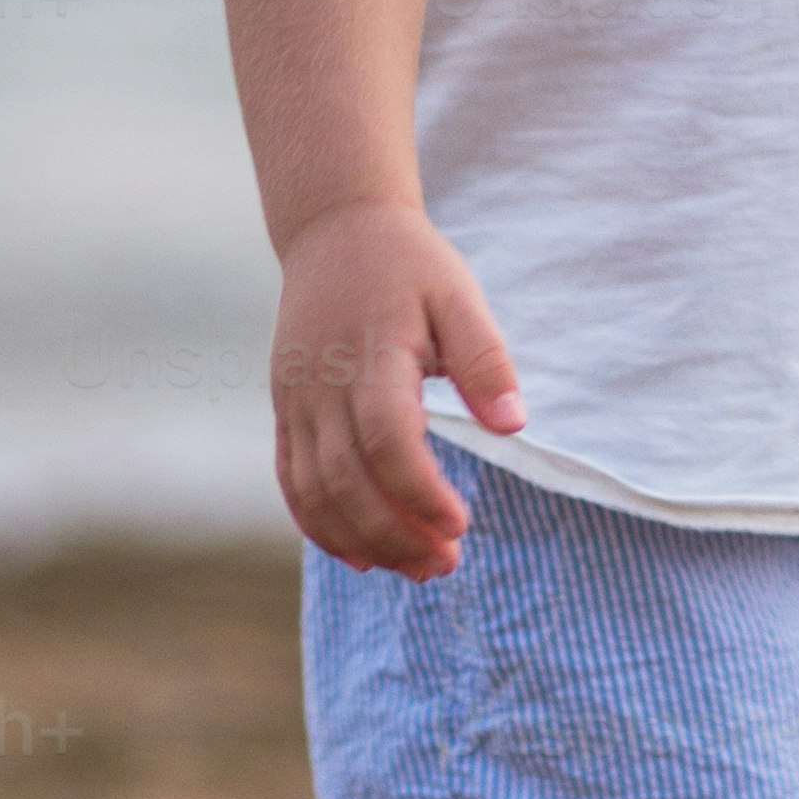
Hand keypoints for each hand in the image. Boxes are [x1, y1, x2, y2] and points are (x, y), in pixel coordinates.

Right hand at [271, 201, 524, 578]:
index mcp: (372, 356)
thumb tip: (514, 425)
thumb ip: (486, 359)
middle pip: (347, 481)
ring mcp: (296, 401)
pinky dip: (319, 526)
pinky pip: (291, 481)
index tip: (462, 524)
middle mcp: (323, 385)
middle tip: (445, 564)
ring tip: (416, 568)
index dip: (421, 493)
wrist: (334, 231)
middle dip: (396, 535)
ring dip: (362, 541)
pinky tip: (362, 558)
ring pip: (315, 492)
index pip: (388, 442)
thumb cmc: (408, 265)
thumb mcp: (459, 296)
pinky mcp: (285, 410)